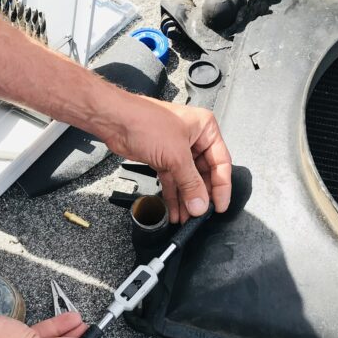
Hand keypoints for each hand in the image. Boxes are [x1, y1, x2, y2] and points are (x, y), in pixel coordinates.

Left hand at [108, 97, 232, 222]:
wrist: (115, 121)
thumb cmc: (144, 121)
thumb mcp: (176, 155)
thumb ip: (190, 183)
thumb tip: (201, 204)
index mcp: (205, 129)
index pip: (221, 162)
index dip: (222, 186)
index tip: (219, 205)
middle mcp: (193, 138)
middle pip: (205, 173)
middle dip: (201, 195)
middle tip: (201, 213)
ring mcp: (177, 148)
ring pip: (187, 179)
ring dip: (186, 199)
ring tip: (187, 217)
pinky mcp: (162, 157)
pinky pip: (172, 180)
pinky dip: (173, 195)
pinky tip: (174, 210)